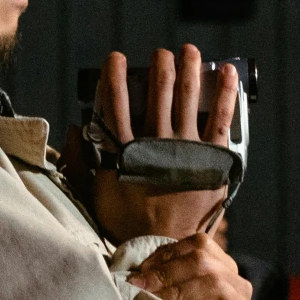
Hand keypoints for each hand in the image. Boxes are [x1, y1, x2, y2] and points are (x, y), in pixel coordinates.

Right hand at [70, 45, 239, 243]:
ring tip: (190, 51)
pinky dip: (225, 92)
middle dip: (160, 66)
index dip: (115, 76)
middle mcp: (156, 144)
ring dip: (190, 68)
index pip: (116, 102)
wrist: (162, 248)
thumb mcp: (95, 193)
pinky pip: (220, 118)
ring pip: (188, 97)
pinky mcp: (212, 160)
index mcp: (126, 150)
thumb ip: (79, 161)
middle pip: (158, 92)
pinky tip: (227, 72)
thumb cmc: (127, 223)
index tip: (115, 57)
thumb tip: (72, 128)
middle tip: (161, 54)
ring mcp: (186, 150)